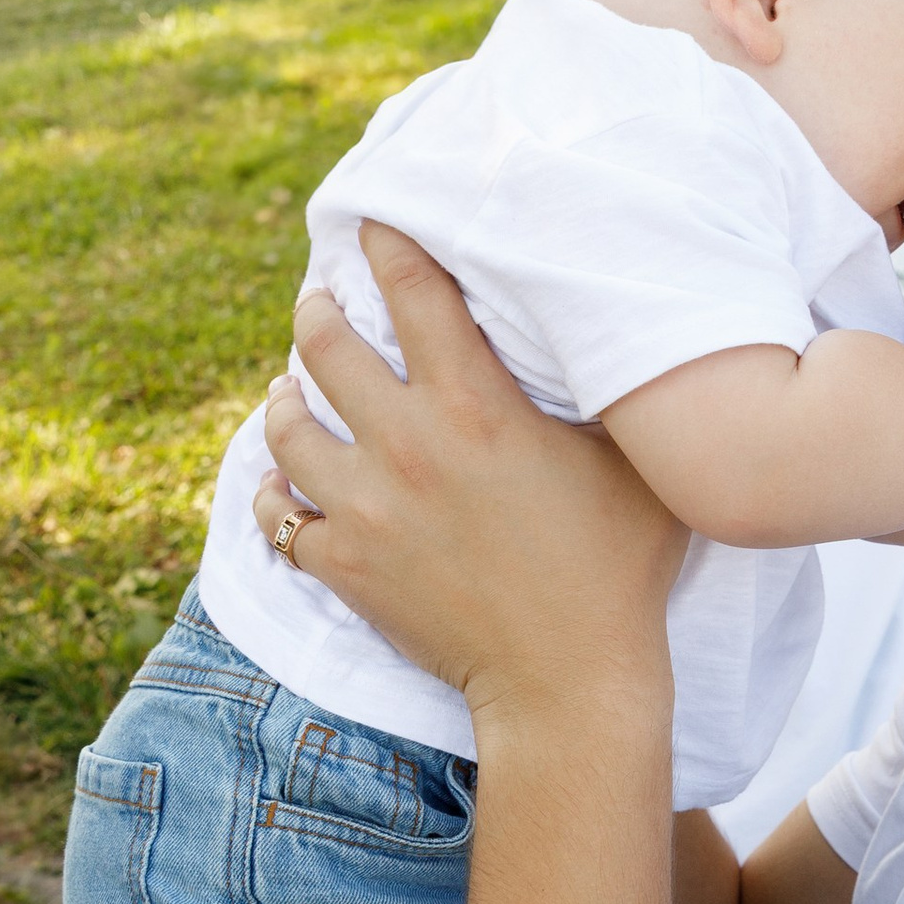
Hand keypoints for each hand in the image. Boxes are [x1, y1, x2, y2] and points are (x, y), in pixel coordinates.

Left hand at [251, 234, 687, 731]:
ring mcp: (367, 508)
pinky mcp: (346, 566)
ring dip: (285, 399)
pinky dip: (273, 494)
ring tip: (292, 388)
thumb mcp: (630, 463)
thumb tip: (610, 331)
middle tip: (323, 304)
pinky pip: (276, 516)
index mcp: (475, 406)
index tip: (373, 222)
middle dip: (318, 313)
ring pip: (285, 426)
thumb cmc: (618, 569)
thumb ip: (606, 393)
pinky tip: (283, 483)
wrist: (569, 680)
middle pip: (326, 347)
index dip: (387, 244)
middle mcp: (408, 446)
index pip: (414, 293)